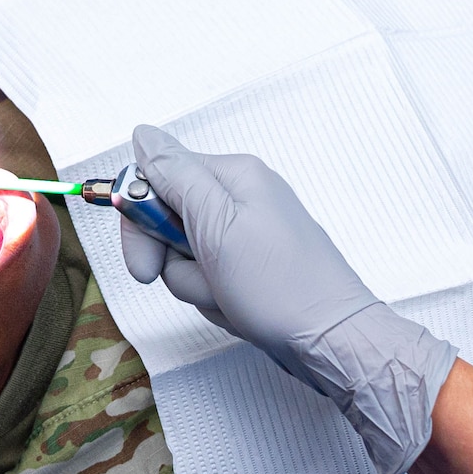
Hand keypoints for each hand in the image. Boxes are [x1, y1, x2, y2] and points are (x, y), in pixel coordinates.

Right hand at [123, 125, 456, 473]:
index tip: (147, 258)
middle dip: (175, 261)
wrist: (330, 339)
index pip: (157, 179)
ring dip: (197, 285)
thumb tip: (144, 134)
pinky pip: (208, 281)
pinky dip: (216, 300)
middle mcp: (240, 199)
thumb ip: (175, 175)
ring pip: (185, 259)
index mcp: (234, 175)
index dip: (142, 222)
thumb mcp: (217, 224)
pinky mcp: (248, 268)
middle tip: (202, 278)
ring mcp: (244, 236)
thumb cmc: (284, 286)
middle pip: (168, 223)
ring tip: (231, 295)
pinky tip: (240, 307)